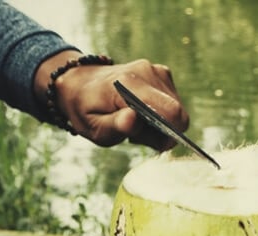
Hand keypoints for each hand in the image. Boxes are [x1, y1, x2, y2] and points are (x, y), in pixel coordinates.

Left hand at [34, 51, 188, 149]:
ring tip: (136, 123)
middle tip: (137, 135)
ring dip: (161, 123)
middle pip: (176, 113)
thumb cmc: (86, 109)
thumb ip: (115, 125)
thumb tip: (134, 119)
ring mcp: (156, 70)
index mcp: (129, 85)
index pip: (171, 111)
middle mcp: (147, 72)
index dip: (171, 133)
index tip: (154, 144)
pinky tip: (142, 114)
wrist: (81, 83)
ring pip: (176, 110)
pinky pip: (173, 102)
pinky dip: (161, 113)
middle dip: (163, 131)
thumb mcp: (94, 127)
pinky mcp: (162, 73)